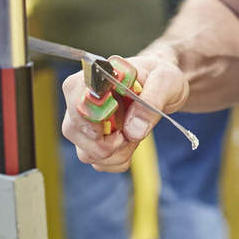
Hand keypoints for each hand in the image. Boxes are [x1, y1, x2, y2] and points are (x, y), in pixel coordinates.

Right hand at [60, 53, 188, 172]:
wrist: (161, 87)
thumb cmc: (158, 76)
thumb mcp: (165, 80)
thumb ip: (152, 100)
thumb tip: (133, 131)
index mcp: (95, 76)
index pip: (75, 97)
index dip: (91, 119)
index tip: (117, 129)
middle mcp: (83, 99)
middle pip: (73, 130)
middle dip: (105, 143)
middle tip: (129, 135)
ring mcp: (85, 122)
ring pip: (85, 152)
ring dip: (115, 154)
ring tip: (134, 136)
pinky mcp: (93, 140)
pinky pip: (98, 163)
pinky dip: (118, 160)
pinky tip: (131, 144)